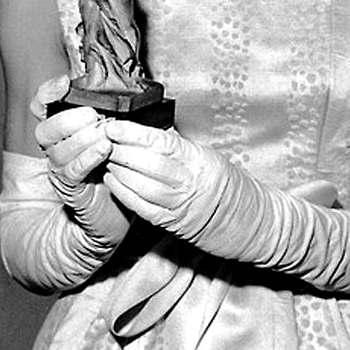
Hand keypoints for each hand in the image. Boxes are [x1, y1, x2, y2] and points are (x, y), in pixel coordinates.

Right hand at [33, 76, 129, 243]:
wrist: (119, 212)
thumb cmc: (120, 168)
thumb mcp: (120, 135)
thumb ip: (117, 113)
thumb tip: (129, 89)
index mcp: (67, 131)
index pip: (44, 107)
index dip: (49, 92)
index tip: (66, 83)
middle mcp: (58, 149)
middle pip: (45, 129)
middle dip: (68, 119)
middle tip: (94, 116)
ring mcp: (62, 170)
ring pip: (58, 151)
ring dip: (82, 139)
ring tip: (104, 135)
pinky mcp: (71, 190)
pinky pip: (70, 172)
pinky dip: (86, 158)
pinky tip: (103, 151)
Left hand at [103, 120, 233, 238]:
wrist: (247, 220)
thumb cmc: (226, 184)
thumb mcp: (207, 156)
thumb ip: (179, 146)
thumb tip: (148, 132)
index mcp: (200, 159)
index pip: (163, 142)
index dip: (135, 134)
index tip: (114, 126)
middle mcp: (190, 181)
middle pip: (149, 163)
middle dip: (121, 150)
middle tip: (102, 139)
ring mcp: (180, 204)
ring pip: (142, 185)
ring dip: (119, 170)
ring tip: (105, 157)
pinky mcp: (171, 223)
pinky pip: (141, 206)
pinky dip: (123, 192)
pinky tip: (112, 179)